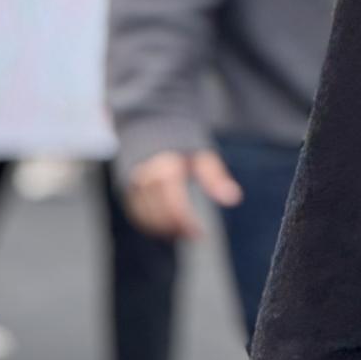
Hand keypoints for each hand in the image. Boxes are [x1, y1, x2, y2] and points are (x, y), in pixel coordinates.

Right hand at [124, 148, 243, 240]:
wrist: (152, 125)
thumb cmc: (182, 144)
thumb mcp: (202, 155)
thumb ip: (215, 177)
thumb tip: (233, 198)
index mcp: (166, 167)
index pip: (174, 205)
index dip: (186, 223)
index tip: (200, 233)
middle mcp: (146, 176)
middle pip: (159, 214)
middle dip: (176, 228)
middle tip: (192, 233)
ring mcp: (133, 183)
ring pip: (145, 217)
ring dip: (163, 229)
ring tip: (181, 230)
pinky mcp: (126, 188)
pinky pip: (136, 214)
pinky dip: (150, 224)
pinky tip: (165, 226)